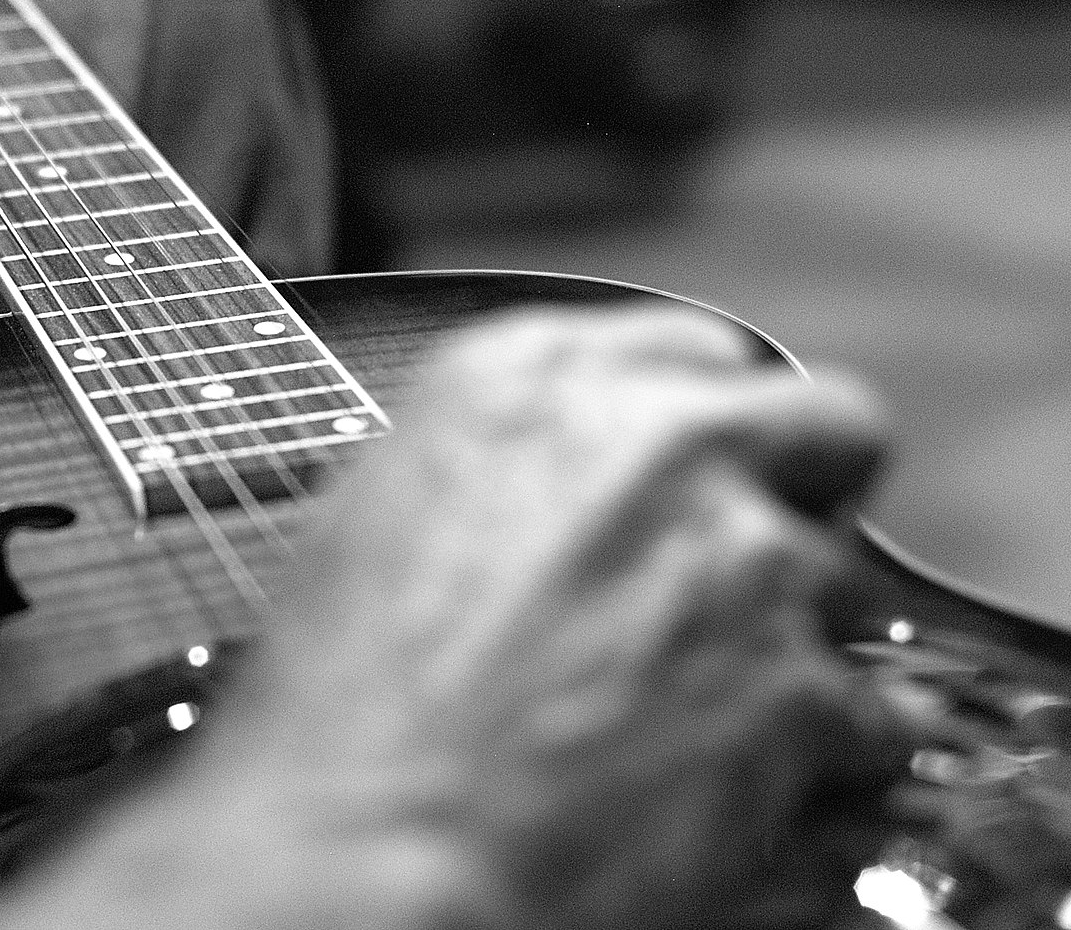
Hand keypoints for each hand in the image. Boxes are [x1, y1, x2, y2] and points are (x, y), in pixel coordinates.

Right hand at [0, 306, 899, 929]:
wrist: (370, 852)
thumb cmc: (340, 708)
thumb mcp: (382, 515)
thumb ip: (511, 460)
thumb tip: (574, 483)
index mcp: (532, 381)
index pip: (693, 349)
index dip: (704, 423)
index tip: (699, 472)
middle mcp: (655, 444)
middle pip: (823, 425)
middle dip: (800, 492)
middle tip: (750, 568)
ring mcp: (744, 562)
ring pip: (843, 581)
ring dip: (791, 637)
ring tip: (695, 711)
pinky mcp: (802, 688)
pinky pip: (861, 711)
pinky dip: (813, 751)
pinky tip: (724, 782)